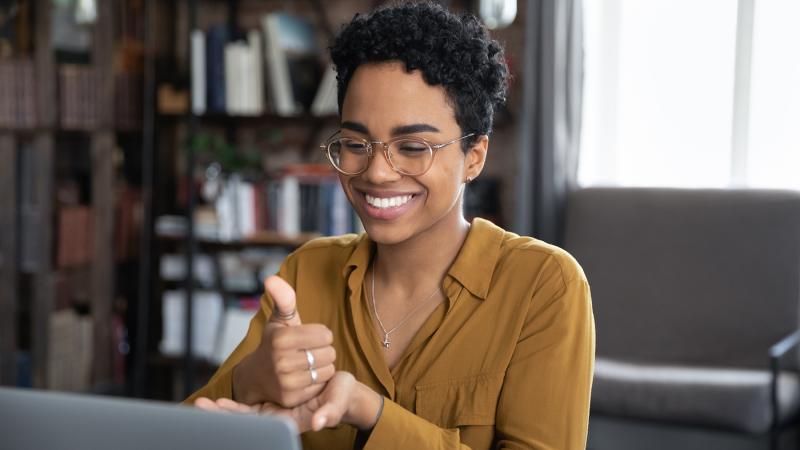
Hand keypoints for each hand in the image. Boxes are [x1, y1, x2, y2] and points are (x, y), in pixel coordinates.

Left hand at [196, 372, 382, 432]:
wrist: (343, 391)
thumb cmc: (341, 397)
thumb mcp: (337, 403)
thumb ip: (329, 413)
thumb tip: (318, 423)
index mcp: (290, 422)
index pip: (258, 424)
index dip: (238, 417)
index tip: (219, 408)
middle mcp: (278, 420)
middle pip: (245, 422)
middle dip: (222, 416)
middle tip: (199, 406)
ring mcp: (274, 414)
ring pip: (244, 416)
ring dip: (224, 412)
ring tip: (201, 405)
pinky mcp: (274, 405)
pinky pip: (251, 408)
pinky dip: (236, 405)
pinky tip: (221, 400)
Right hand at [232, 275, 336, 407]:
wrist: (256, 376)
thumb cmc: (274, 343)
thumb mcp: (280, 319)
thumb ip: (283, 298)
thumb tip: (271, 278)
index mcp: (281, 338)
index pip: (325, 334)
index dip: (321, 334)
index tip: (308, 337)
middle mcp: (281, 361)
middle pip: (329, 353)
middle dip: (323, 351)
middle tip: (307, 352)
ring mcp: (285, 382)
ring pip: (327, 370)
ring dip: (322, 366)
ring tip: (307, 363)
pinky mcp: (291, 399)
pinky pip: (321, 386)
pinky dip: (317, 381)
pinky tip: (305, 377)